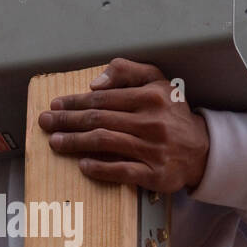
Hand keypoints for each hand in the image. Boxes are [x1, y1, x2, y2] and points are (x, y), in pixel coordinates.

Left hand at [36, 57, 210, 193]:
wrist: (201, 150)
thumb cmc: (171, 114)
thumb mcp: (157, 81)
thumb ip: (127, 72)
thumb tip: (94, 83)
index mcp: (150, 97)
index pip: (103, 99)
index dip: (75, 102)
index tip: (55, 105)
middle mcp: (152, 122)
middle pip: (99, 120)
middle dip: (67, 121)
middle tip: (45, 122)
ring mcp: (153, 150)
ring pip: (106, 143)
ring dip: (76, 142)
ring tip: (55, 142)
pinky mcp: (155, 174)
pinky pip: (122, 171)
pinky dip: (100, 168)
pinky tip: (83, 165)